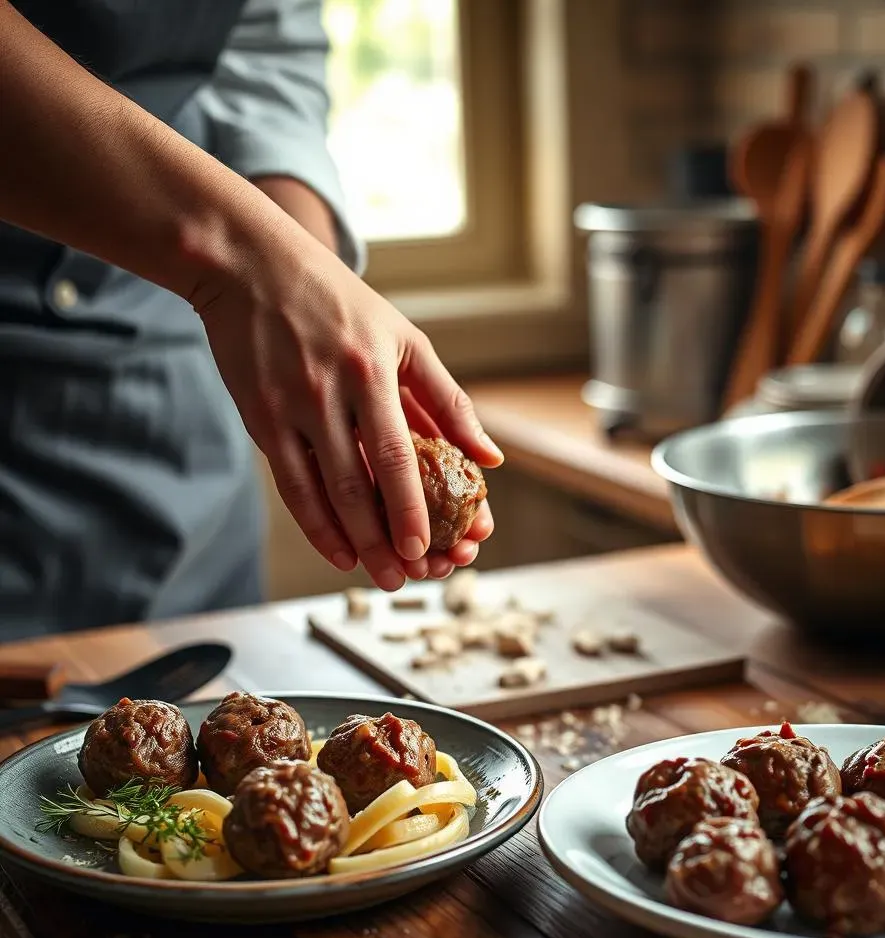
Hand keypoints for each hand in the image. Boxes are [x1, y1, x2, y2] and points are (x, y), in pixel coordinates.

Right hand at [191, 223, 502, 590]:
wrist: (252, 267)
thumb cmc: (340, 303)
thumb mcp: (406, 339)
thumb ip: (448, 400)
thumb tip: (489, 457)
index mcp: (373, 372)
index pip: (396, 455)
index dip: (412, 507)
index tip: (428, 548)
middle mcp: (330, 393)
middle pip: (358, 485)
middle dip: (385, 540)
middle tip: (407, 579)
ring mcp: (291, 409)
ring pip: (323, 493)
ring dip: (352, 542)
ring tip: (378, 577)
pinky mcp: (262, 420)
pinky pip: (290, 484)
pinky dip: (314, 524)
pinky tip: (337, 551)